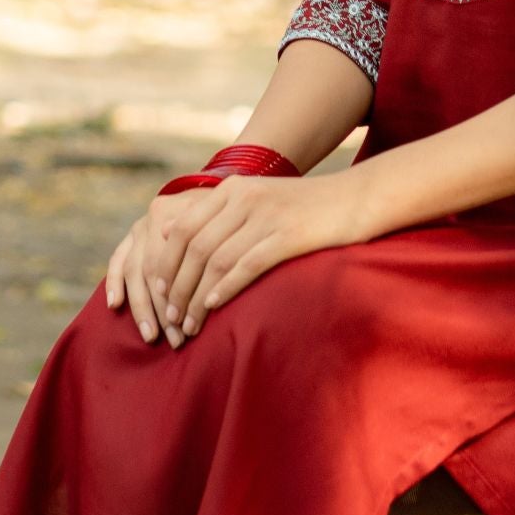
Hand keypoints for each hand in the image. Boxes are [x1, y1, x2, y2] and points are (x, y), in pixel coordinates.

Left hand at [103, 169, 373, 346]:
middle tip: (171, 318)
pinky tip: (213, 308)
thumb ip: (224, 217)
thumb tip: (179, 242)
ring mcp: (265, 215)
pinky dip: (224, 288)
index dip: (165, 263)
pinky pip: (245, 265)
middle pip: (193, 247)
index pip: (182, 228)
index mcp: (232, 189)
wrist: (356, 199)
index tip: (158, 293)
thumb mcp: (261, 201)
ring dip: (195, 297)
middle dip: (176, 287)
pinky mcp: (287, 235)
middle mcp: (243, 198)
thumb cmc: (307, 209)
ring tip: (189, 324)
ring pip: (215, 260)